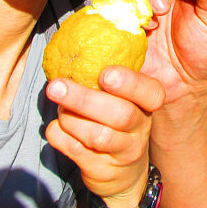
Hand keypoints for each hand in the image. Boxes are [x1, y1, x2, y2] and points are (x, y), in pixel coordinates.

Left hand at [44, 67, 163, 207]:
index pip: (151, 93)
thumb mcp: (122, 98)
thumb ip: (109, 74)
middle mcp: (140, 127)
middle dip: (84, 99)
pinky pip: (78, 152)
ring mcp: (124, 151)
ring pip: (97, 135)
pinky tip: (55, 128)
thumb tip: (78, 35)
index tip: (105, 74)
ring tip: (59, 109)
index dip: (130, 83)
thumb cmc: (115, 120)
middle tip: (56, 85)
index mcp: (146, 104)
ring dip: (70, 119)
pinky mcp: (104, 170)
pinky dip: (60, 137)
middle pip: (120, 114)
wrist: (122, 172)